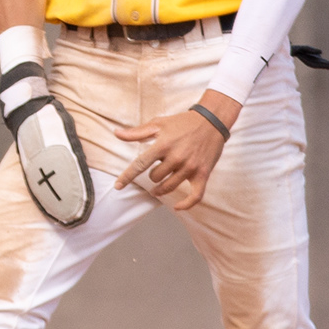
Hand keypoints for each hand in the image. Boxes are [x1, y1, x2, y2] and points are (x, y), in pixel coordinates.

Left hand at [113, 91, 240, 210]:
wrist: (212, 121)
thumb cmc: (182, 122)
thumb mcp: (159, 123)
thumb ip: (137, 132)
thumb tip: (116, 134)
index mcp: (163, 144)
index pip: (140, 164)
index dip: (127, 176)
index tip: (118, 186)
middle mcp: (177, 157)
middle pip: (155, 177)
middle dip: (152, 176)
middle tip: (157, 169)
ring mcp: (190, 167)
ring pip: (169, 187)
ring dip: (160, 189)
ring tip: (157, 188)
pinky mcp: (203, 174)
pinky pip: (195, 196)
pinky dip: (186, 204)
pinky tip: (177, 207)